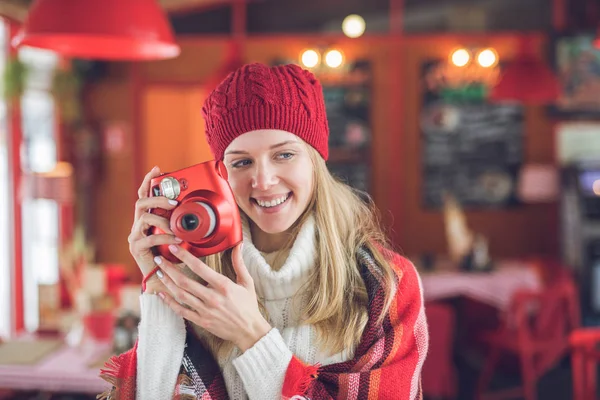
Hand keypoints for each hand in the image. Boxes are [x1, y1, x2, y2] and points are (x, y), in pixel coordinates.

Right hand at [128, 166, 181, 290]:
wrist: (165, 279)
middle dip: (158, 198)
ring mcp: (135, 236)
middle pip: (141, 202)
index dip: (149, 181)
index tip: (158, 169)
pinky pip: (149, 237)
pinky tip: (176, 239)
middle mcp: (138, 225)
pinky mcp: (136, 248)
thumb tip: (200, 211)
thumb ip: (184, 223)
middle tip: (174, 202)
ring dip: (163, 219)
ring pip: (144, 217)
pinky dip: (165, 236)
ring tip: (177, 228)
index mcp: (147, 219)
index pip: (145, 195)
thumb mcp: (181, 235)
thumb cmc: (174, 257)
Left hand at [154, 243, 271, 351]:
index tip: (174, 248)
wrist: (249, 331)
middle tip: (159, 259)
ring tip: (159, 272)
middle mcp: (212, 298)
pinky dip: (170, 302)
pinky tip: (162, 294)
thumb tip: (238, 246)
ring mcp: (205, 311)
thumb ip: (239, 264)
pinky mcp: (201, 321)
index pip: (200, 268)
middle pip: (184, 281)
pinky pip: (181, 311)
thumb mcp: (247, 283)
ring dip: (168, 283)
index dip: (185, 257)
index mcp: (223, 286)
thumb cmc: (248, 306)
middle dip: (169, 269)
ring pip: (181, 295)